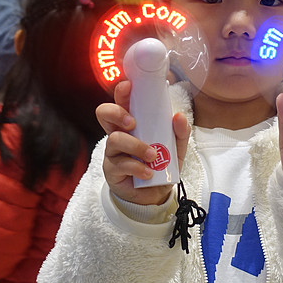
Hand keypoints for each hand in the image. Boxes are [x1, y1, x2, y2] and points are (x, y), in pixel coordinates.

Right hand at [96, 80, 189, 205]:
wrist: (154, 195)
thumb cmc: (161, 165)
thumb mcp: (176, 149)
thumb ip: (179, 133)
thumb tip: (179, 117)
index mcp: (132, 123)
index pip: (122, 102)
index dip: (121, 92)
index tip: (128, 86)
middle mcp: (119, 134)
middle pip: (104, 113)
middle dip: (117, 113)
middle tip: (133, 123)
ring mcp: (113, 152)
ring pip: (114, 140)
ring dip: (136, 146)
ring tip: (152, 155)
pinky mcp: (112, 170)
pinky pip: (121, 164)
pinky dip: (138, 167)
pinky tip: (148, 172)